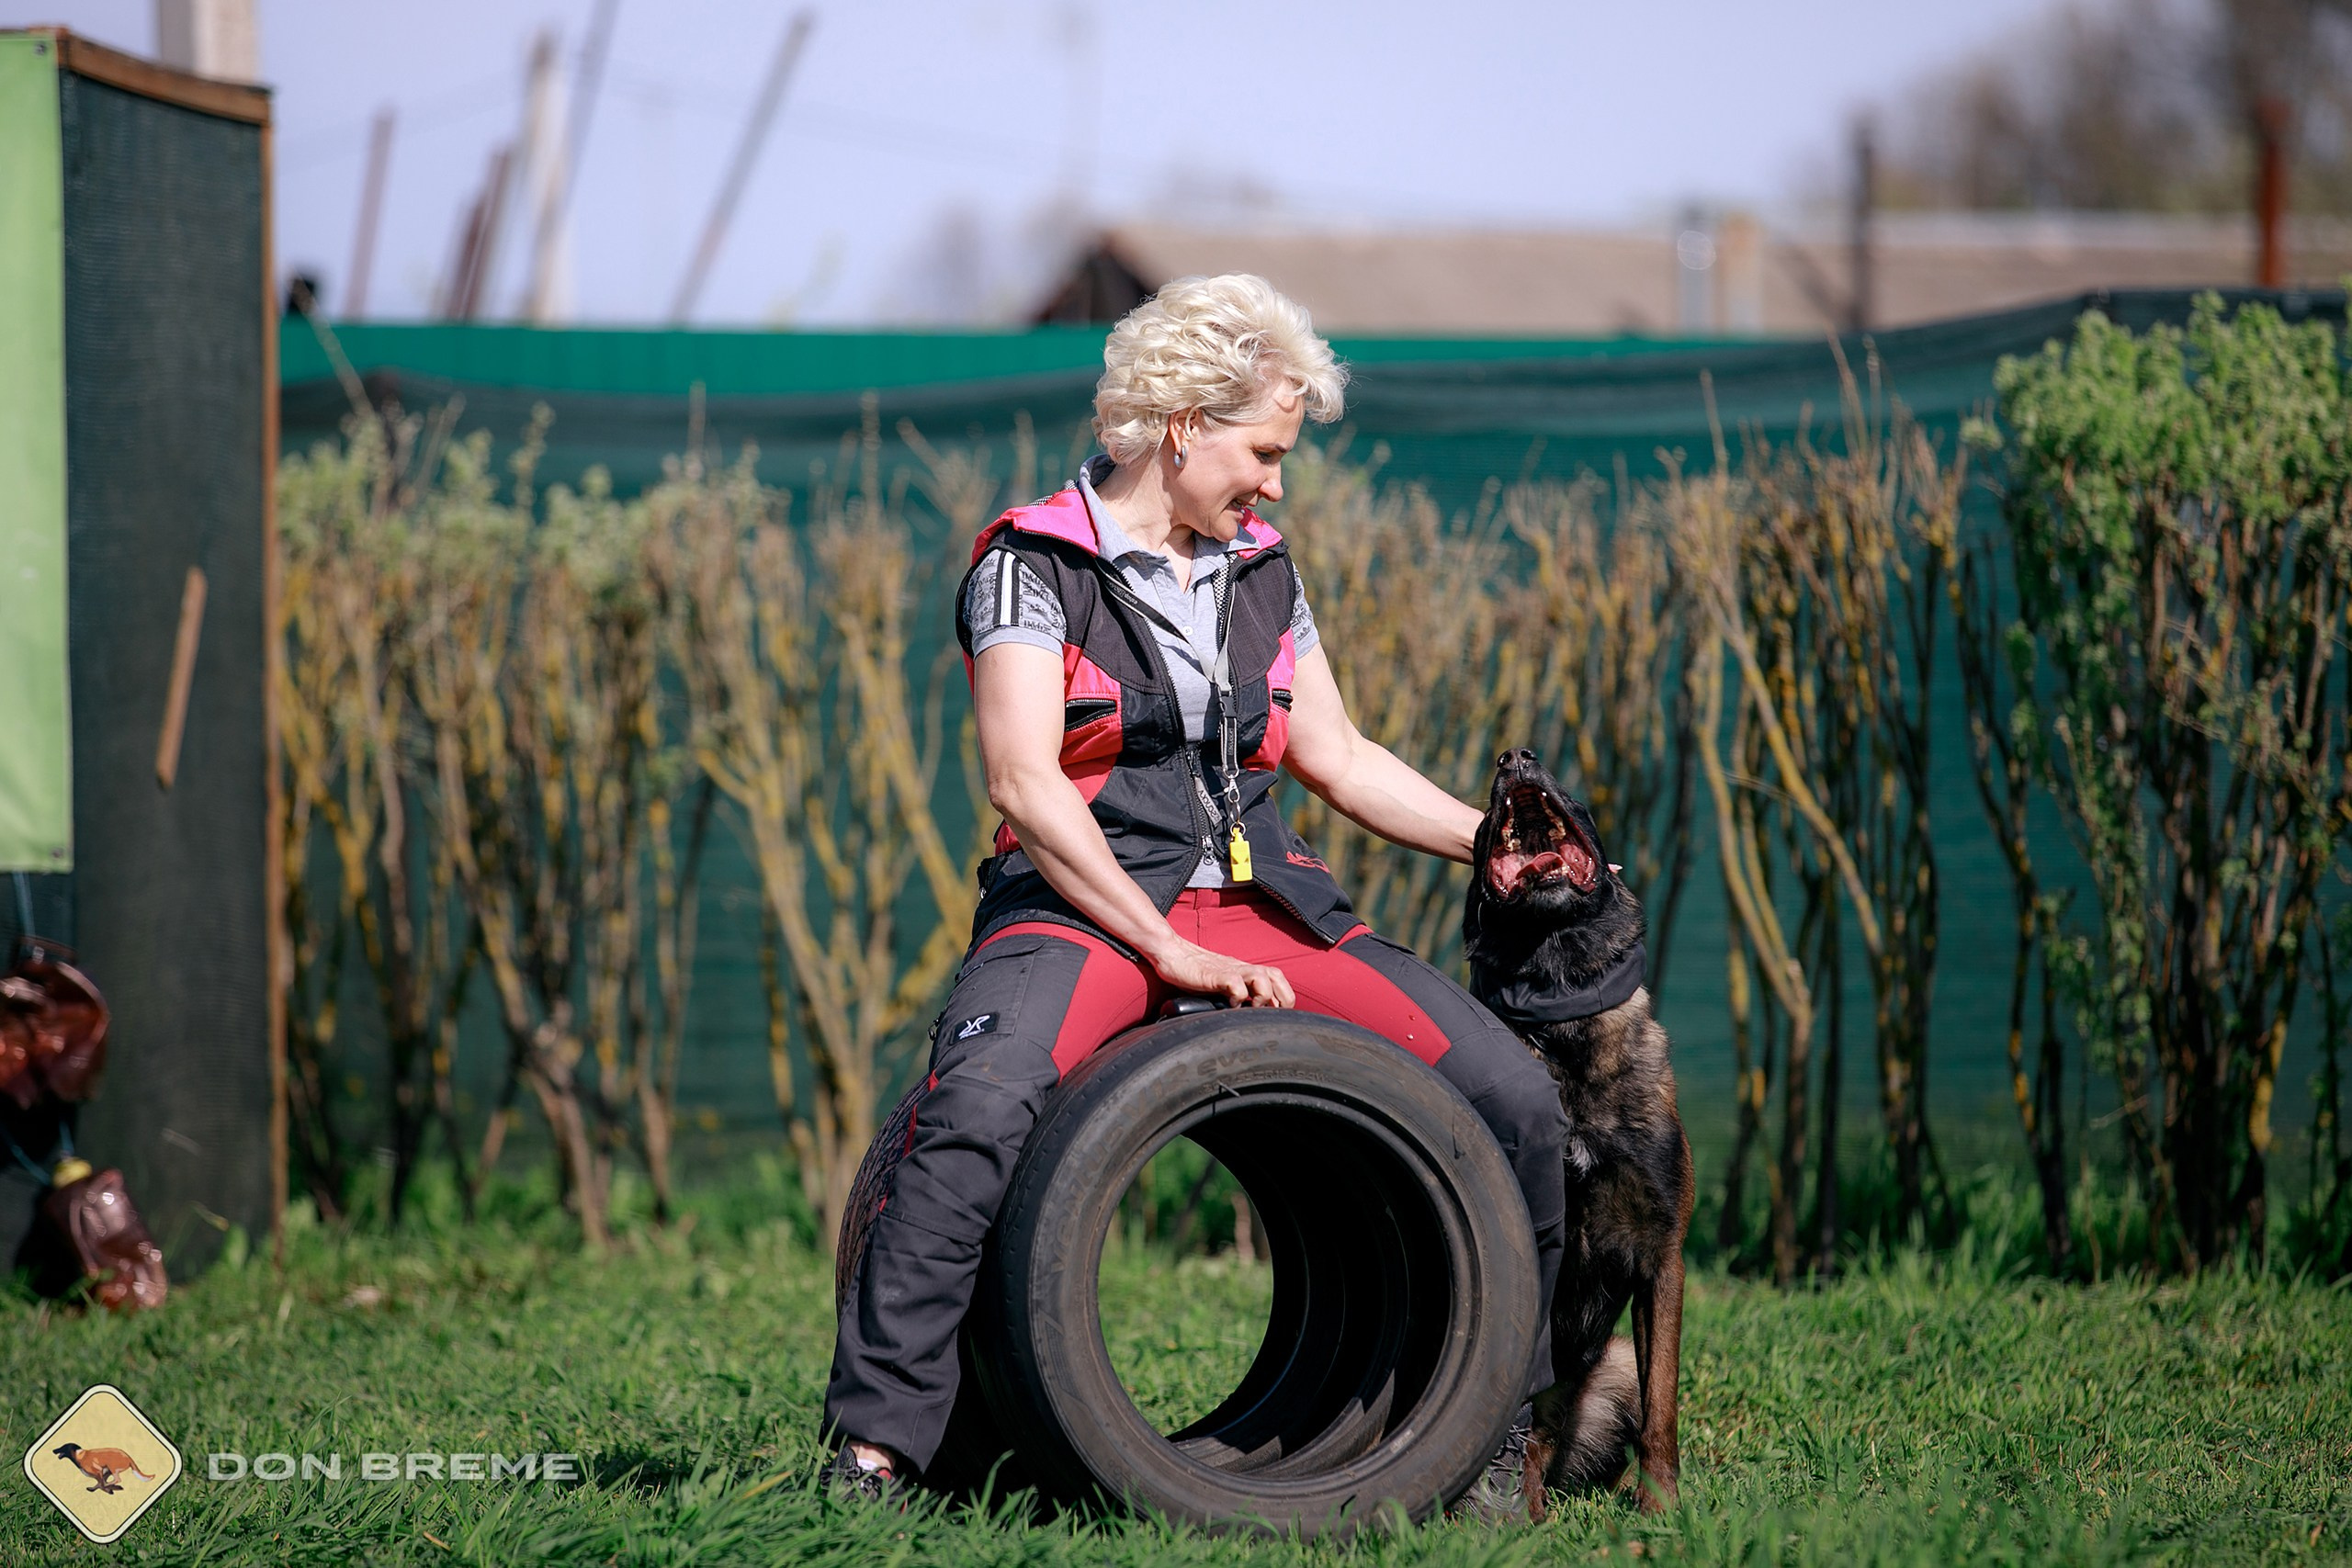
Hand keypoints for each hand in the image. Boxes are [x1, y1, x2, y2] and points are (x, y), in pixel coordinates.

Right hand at [1150, 941, 1293, 1007]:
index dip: (1283, 998)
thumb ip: (1235, 992)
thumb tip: (1248, 1014)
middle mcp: (1242, 968)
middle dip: (1282, 998)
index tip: (1275, 1017)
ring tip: (1250, 1009)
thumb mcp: (1221, 983)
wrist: (1172, 953)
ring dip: (1263, 997)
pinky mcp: (1216, 975)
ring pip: (1262, 978)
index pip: (1277, 979)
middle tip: (1271, 1016)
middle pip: (1277, 976)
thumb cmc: (1194, 972)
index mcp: (1246, 971)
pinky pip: (1237, 984)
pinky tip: (1229, 1006)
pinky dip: (1238, 998)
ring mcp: (1230, 970)